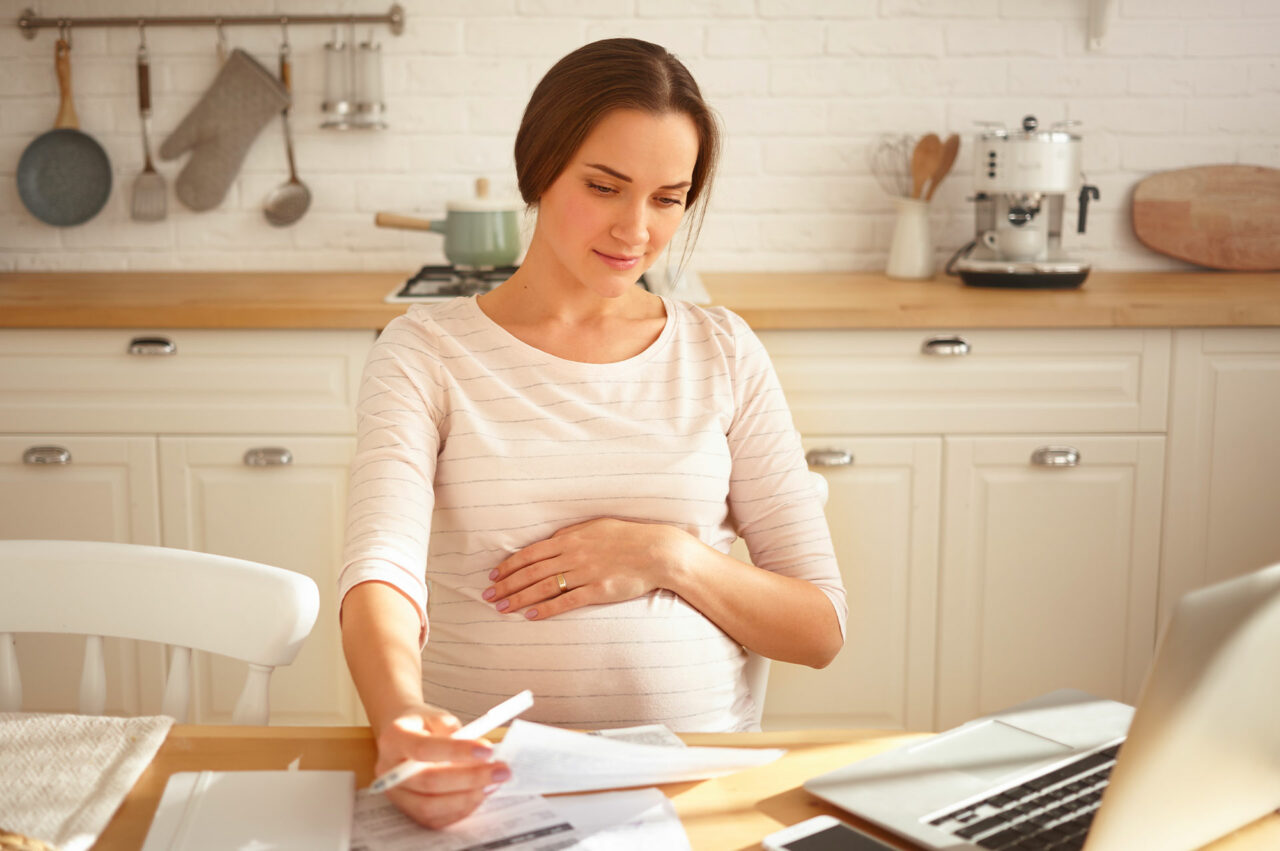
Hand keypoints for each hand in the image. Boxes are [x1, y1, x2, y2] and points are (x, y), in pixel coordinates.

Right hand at [374, 703, 510, 828]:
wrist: (403, 736)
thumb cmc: (424, 725)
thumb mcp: (438, 716)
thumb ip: (456, 733)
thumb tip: (481, 756)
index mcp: (394, 739)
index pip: (424, 749)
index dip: (457, 751)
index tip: (488, 750)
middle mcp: (389, 770)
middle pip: (429, 782)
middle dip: (470, 778)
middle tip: (501, 771)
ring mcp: (396, 794)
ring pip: (430, 806)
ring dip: (467, 797)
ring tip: (493, 784)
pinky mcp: (406, 809)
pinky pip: (434, 818)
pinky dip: (460, 809)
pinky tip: (479, 794)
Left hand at [483, 518, 688, 619]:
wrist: (656, 551)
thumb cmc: (627, 536)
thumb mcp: (595, 527)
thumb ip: (570, 535)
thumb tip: (550, 542)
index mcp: (570, 538)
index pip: (531, 553)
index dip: (509, 566)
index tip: (493, 576)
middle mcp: (573, 555)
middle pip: (531, 572)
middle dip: (506, 585)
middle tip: (488, 596)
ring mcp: (585, 573)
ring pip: (543, 587)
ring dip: (519, 598)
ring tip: (501, 608)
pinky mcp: (598, 590)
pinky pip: (566, 601)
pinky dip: (546, 609)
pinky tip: (530, 616)